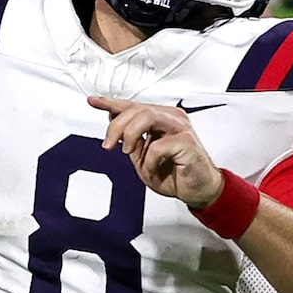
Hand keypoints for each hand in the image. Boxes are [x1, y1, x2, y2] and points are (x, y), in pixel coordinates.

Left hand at [88, 97, 222, 207]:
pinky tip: (153, 168)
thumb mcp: (143, 158)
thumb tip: (114, 128)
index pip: (133, 106)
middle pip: (136, 109)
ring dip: (130, 135)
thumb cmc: (176, 175)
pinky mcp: (187, 141)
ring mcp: (180, 127)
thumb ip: (131, 142)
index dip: (111, 103)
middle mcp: (171, 118)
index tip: (94, 101)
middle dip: (116, 126)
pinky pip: (158, 145)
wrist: (198, 190)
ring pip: (146, 116)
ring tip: (128, 152)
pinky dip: (150, 161)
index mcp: (161, 119)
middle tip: (109, 145)